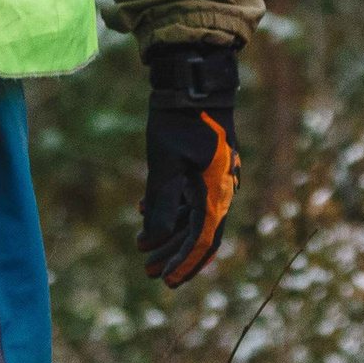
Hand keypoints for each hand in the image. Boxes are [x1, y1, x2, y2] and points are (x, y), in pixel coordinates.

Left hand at [137, 44, 241, 286]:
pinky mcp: (207, 166)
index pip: (201, 240)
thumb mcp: (165, 161)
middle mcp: (221, 188)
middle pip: (199, 233)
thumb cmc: (180, 119)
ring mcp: (216, 177)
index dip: (183, 264)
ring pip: (194, 216)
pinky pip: (191, 196)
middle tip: (147, 270)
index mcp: (216, 191)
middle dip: (173, 254)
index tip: (164, 281)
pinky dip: (171, 208)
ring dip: (168, 233)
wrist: (196, 81)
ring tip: (141, 244)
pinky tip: (144, 211)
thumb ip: (161, 201)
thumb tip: (153, 237)